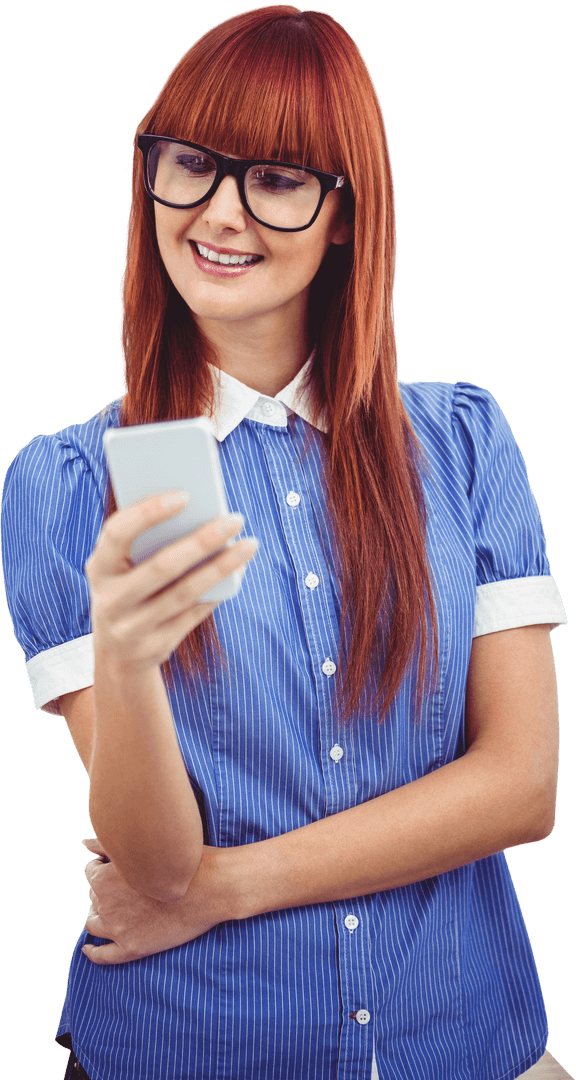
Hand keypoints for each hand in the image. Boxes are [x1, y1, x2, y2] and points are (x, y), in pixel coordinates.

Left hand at [81, 836, 229, 964]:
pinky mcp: (133, 947)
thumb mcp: (141, 847)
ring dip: (99, 916)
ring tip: (116, 912)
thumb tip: (83, 843)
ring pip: (94, 923)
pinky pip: (103, 956)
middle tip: (129, 888)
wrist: (211, 885)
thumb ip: (108, 845)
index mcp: (104, 877)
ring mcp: (118, 928)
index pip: (92, 874)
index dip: (106, 871)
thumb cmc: (180, 858)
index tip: (121, 871)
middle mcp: (106, 903)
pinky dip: (93, 953)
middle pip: (95, 897)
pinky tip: (89, 949)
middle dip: (106, 892)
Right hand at [84, 491, 257, 671]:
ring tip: (249, 545)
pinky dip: (218, 591)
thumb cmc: (127, 589)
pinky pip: (194, 614)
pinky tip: (237, 571)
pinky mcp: (156, 647)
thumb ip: (145, 542)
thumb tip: (201, 513)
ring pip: (186, 593)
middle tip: (235, 520)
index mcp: (98, 568)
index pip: (118, 533)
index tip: (185, 495)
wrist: (117, 653)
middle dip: (203, 540)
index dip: (149, 512)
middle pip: (162, 566)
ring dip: (222, 567)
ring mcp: (132, 628)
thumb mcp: (121, 568)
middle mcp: (111, 600)